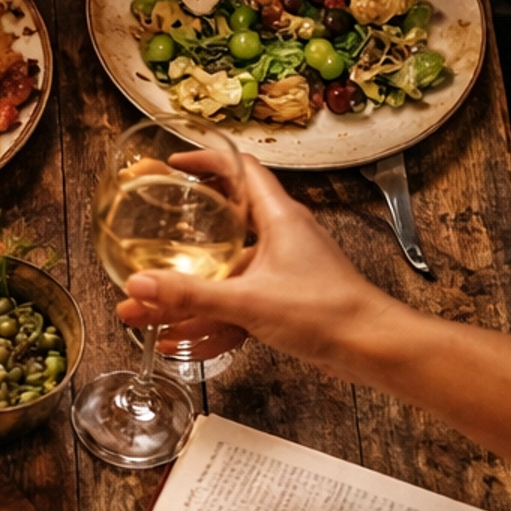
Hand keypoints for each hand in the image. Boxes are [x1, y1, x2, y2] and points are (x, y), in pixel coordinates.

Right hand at [116, 157, 404, 370]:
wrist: (371, 348)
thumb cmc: (327, 311)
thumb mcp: (248, 301)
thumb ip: (191, 295)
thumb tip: (140, 285)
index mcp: (278, 217)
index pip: (240, 168)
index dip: (205, 161)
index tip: (173, 164)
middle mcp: (281, 237)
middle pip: (225, 221)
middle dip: (184, 234)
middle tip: (150, 234)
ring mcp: (284, 270)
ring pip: (226, 273)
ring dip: (189, 293)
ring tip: (148, 309)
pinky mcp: (285, 300)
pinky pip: (238, 304)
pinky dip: (210, 320)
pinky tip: (181, 342)